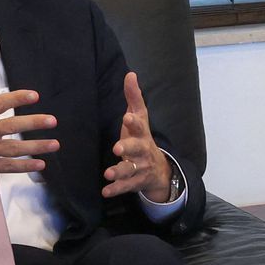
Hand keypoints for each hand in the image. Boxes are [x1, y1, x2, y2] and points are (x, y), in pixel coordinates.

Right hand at [0, 57, 58, 185]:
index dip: (17, 98)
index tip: (35, 96)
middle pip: (11, 126)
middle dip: (33, 123)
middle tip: (52, 120)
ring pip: (13, 149)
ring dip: (35, 147)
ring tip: (54, 144)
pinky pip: (6, 166)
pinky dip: (24, 166)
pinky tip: (40, 164)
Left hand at [102, 72, 172, 200]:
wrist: (158, 170)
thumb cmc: (141, 138)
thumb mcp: (140, 119)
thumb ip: (133, 98)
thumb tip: (130, 74)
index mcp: (141, 133)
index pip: (140, 126)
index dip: (134, 122)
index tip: (127, 117)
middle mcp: (143, 150)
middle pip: (138, 148)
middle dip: (128, 148)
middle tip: (117, 148)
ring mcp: (140, 167)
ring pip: (131, 169)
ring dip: (119, 171)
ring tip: (108, 173)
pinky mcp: (135, 182)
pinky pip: (126, 186)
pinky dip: (116, 189)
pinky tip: (106, 191)